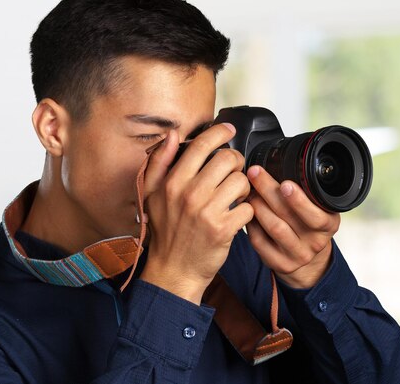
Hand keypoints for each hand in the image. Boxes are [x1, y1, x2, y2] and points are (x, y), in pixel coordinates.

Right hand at [139, 124, 253, 303]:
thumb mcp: (151, 194)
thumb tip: (172, 135)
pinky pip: (248, 207)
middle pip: (228, 159)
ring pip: (241, 182)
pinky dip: (246, 210)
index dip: (220, 133)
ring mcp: (208, 212)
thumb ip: (160, 161)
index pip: (202, 145)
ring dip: (242, 188)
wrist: (173, 270)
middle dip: (235, 162)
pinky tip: (236, 215)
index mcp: (173, 182)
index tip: (229, 131)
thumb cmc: (165, 231)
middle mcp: (190, 194)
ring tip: (233, 196)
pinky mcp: (224, 229)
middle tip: (232, 171)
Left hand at [245, 165, 339, 288]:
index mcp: (328, 224)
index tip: (285, 183)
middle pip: (288, 216)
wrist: (308, 260)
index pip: (316, 215)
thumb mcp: (318, 209)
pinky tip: (247, 212)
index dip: (299, 200)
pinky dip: (251, 224)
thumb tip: (281, 162)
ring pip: (274, 228)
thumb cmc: (309, 226)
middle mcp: (314, 242)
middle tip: (255, 173)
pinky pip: (261, 242)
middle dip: (269, 191)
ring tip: (250, 192)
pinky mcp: (280, 264)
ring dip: (258, 206)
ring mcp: (297, 255)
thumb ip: (308, 193)